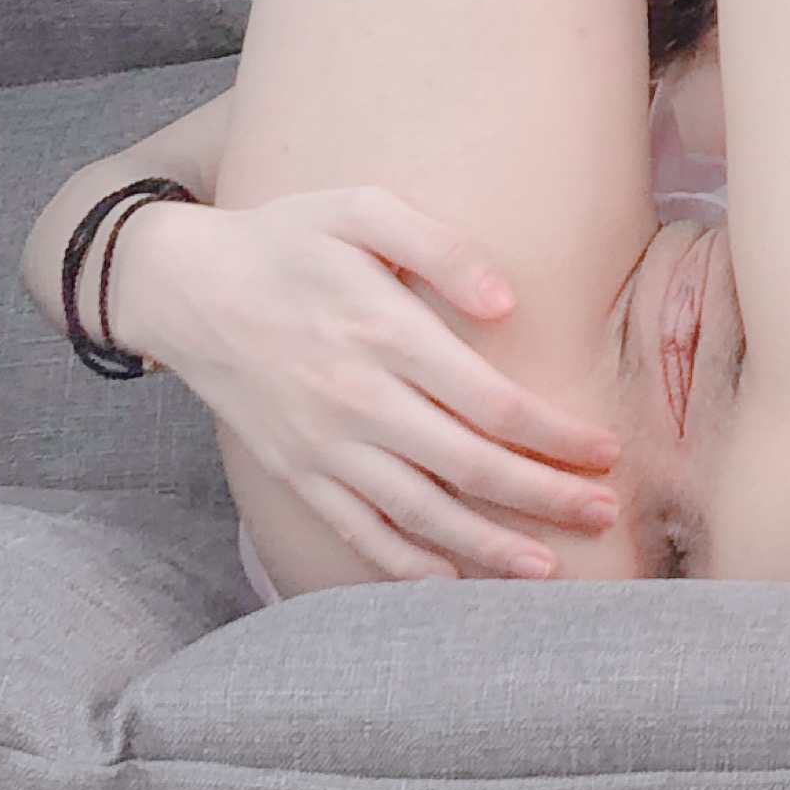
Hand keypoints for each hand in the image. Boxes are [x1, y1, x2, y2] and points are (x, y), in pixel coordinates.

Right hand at [108, 186, 620, 584]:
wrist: (185, 287)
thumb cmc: (287, 237)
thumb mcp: (362, 208)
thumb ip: (440, 245)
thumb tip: (507, 303)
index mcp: (385, 332)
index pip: (491, 402)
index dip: (555, 434)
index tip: (604, 449)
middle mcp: (358, 400)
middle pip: (469, 468)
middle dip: (544, 498)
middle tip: (603, 513)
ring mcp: (324, 446)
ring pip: (420, 514)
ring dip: (489, 546)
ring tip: (546, 568)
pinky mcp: (296, 472)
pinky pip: (358, 530)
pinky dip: (405, 565)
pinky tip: (450, 582)